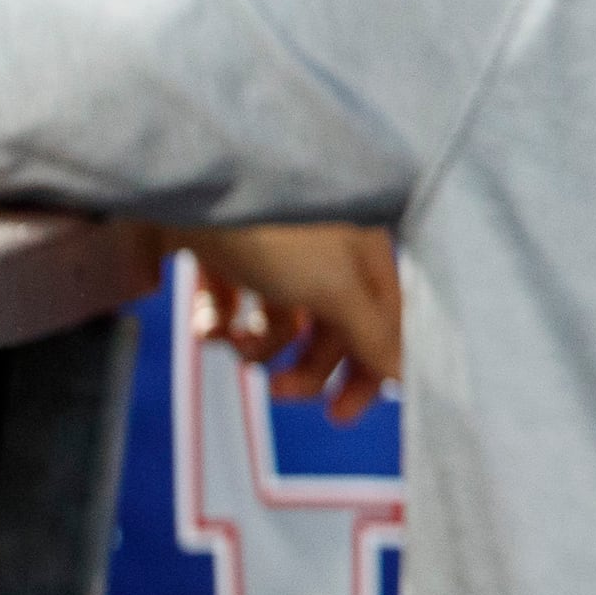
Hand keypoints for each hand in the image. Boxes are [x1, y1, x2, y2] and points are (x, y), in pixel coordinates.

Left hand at [184, 224, 401, 422]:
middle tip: (274, 391)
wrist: (190, 179)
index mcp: (365, 258)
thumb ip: (373, 335)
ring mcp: (275, 253)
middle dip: (303, 366)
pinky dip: (220, 322)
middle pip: (330, 330)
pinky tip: (207, 327)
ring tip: (232, 344)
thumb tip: (405, 378)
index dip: (365, 373)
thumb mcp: (335, 287)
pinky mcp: (228, 252)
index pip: (383, 327)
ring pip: (279, 320)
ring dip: (256, 346)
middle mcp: (327, 256)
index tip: (337, 415)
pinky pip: (232, 302)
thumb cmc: (274, 229)